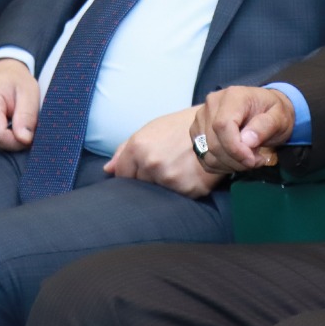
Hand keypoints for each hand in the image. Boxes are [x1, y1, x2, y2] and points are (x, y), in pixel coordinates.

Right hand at [0, 58, 40, 152]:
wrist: (1, 73)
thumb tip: (24, 139)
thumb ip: (28, 116)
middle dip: (10, 138)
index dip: (15, 142)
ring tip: (9, 118)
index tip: (28, 136)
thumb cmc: (16, 81)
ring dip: (3, 137)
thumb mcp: (29, 92)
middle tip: (21, 123)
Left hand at [106, 106, 225, 197]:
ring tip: (178, 169)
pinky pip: (178, 198)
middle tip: (165, 166)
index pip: (122, 175)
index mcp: (138, 147)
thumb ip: (125, 150)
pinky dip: (183, 190)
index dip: (133, 172)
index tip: (144, 168)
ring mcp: (170, 179)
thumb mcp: (151, 130)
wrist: (216, 127)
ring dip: (164, 187)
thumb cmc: (181, 127)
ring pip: (157, 194)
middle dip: (147, 180)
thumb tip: (108, 170)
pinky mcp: (189, 189)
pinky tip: (190, 175)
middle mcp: (152, 164)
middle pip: (138, 186)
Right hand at [190, 85, 292, 172]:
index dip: (235, 148)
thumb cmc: (273, 112)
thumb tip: (247, 141)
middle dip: (236, 160)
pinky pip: (204, 158)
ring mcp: (202, 118)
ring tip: (248, 159)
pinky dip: (221, 166)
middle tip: (256, 160)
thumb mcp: (280, 117)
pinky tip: (236, 160)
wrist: (266, 110)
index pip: (222, 125)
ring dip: (230, 164)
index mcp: (233, 96)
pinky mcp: (198, 132)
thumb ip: (265, 126)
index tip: (252, 159)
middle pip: (214, 143)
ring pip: (207, 154)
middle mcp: (212, 104)